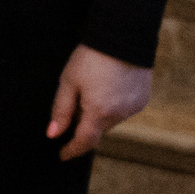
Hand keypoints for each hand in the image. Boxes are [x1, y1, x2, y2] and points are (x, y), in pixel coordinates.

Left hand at [45, 44, 150, 159]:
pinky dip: (111, 106)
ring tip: (90, 89)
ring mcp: (133, 108)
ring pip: (110, 120)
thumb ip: (60, 110)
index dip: (72, 150)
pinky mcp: (142, 100)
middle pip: (96, 130)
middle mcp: (120, 115)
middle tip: (72, 106)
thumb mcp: (68, 81)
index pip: (84, 141)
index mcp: (99, 113)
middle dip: (83, 125)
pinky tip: (106, 87)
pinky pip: (122, 110)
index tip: (62, 155)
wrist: (123, 38)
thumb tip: (53, 134)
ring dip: (98, 114)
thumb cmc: (91, 58)